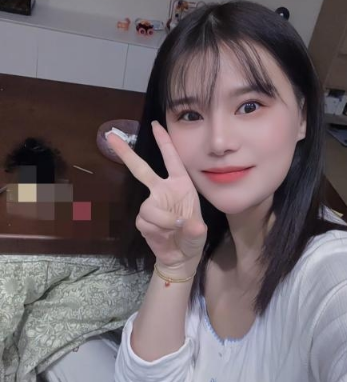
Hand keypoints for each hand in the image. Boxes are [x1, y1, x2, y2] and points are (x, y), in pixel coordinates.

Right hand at [106, 121, 206, 270]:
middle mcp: (163, 191)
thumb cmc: (193, 238)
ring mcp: (151, 205)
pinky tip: (164, 235)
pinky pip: (145, 222)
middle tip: (110, 136)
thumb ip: (196, 229)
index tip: (156, 125)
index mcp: (180, 185)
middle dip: (126, 153)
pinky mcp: (142, 220)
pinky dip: (156, 230)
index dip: (164, 142)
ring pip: (148, 208)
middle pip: (141, 169)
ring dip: (162, 221)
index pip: (172, 160)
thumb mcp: (200, 233)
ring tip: (174, 229)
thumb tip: (190, 225)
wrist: (181, 256)